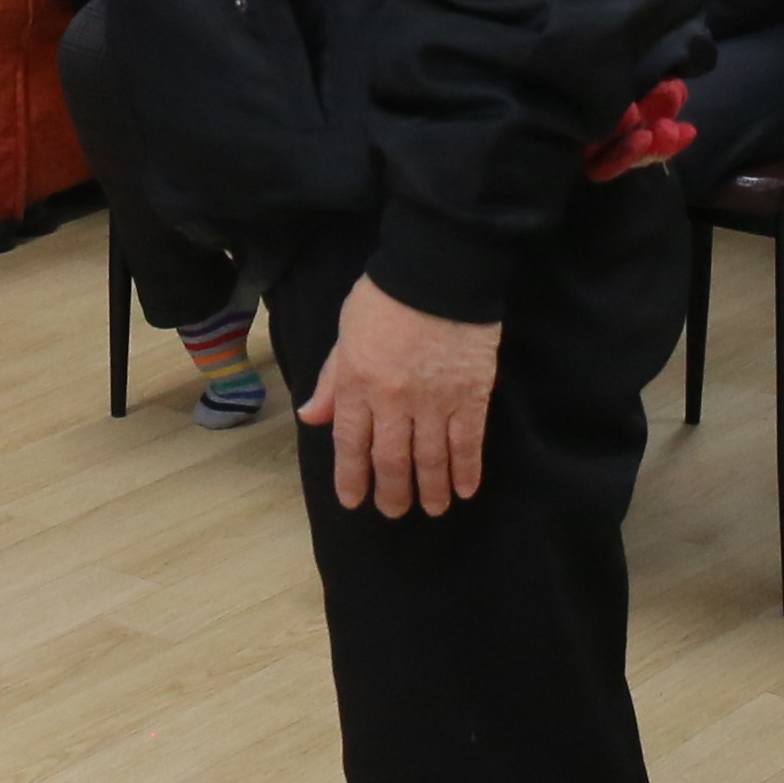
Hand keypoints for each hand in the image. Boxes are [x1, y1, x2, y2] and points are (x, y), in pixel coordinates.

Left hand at [301, 282, 497, 514]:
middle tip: (395, 512)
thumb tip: (312, 418)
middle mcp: (394, 401)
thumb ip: (332, 379)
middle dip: (392, 492)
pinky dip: (466, 469)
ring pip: (430, 459)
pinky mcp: (472, 395)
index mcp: (357, 383)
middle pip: (391, 460)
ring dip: (430, 490)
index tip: (354, 501)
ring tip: (433, 509)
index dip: (352, 478)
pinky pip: (468, 442)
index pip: (351, 444)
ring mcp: (435, 401)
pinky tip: (465, 489)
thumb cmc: (386, 296)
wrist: (440, 270)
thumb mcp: (346, 332)